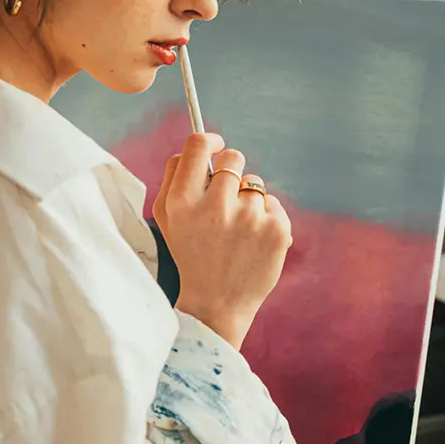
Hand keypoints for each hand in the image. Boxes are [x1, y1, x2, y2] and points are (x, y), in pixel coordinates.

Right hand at [153, 134, 291, 350]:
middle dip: (230, 171)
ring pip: (254, 183)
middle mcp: (215, 206)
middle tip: (226, 196)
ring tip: (237, 230)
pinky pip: (272, 203)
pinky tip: (252, 241)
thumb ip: (174, 176)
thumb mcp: (168, 218)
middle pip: (232, 158)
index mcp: (183, 201)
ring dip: (246, 200)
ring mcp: (249, 218)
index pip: (198, 145)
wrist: (217, 303)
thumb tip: (199, 145)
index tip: (215, 145)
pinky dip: (264, 217)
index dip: (209, 140)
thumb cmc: (190, 253)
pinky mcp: (276, 230)